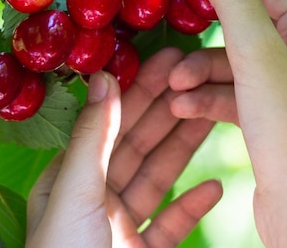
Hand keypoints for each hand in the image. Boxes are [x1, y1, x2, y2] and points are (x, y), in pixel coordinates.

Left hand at [26, 48, 222, 246]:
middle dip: (169, 108)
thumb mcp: (75, 194)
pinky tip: (213, 185)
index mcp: (70, 181)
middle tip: (200, 73)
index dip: (139, 88)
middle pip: (140, 143)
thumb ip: (94, 138)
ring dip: (186, 146)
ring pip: (160, 176)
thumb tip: (104, 77)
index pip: (110, 122)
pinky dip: (192, 204)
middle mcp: (96, 199)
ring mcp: (122, 227)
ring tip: (215, 113)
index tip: (170, 59)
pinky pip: (172, 222)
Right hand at [158, 0, 286, 246]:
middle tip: (163, 22)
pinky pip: (239, 88)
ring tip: (173, 86)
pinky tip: (184, 106)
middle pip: (247, 17)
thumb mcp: (259, 63)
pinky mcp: (278, 110)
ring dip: (201, 68)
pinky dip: (211, 93)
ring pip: (238, 57)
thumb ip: (236, 1)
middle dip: (203, 26)